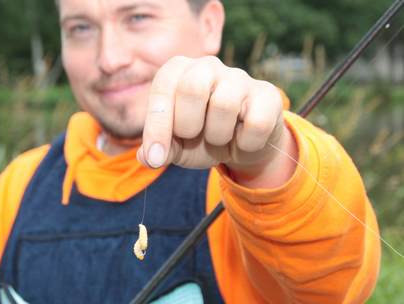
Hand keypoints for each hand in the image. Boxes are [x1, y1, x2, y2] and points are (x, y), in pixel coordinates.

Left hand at [137, 56, 292, 182]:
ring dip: (217, 136)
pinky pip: (256, 122)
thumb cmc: (201, 138)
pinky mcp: (267, 94)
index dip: (157, 126)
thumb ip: (157, 150)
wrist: (241, 145)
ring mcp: (240, 77)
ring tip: (218, 137)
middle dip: (188, 124)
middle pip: (192, 88)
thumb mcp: (175, 146)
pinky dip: (245, 143)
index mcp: (178, 71)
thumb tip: (147, 157)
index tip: (157, 157)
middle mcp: (207, 66)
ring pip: (224, 104)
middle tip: (193, 135)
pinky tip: (243, 140)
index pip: (162, 89)